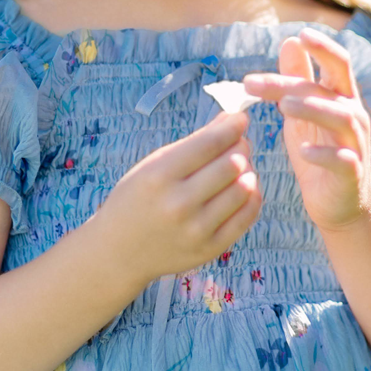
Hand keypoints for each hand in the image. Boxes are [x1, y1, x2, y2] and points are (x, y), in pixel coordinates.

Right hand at [97, 112, 261, 282]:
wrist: (119, 251)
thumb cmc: (136, 200)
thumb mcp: (152, 165)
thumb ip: (193, 143)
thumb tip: (230, 119)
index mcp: (158, 177)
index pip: (209, 144)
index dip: (231, 126)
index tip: (240, 119)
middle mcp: (178, 204)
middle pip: (231, 164)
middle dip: (241, 148)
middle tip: (239, 144)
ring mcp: (196, 229)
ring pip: (244, 188)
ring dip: (248, 172)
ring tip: (240, 168)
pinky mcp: (210, 248)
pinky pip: (247, 215)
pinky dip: (252, 196)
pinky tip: (244, 188)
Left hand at [243, 28, 370, 232]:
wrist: (338, 205)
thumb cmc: (319, 152)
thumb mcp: (303, 114)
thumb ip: (298, 79)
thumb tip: (290, 41)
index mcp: (341, 98)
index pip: (338, 63)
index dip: (323, 47)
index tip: (300, 34)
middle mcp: (353, 116)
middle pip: (331, 86)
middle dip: (294, 80)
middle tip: (252, 82)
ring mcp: (355, 144)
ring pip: (341, 118)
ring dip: (313, 109)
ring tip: (283, 107)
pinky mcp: (352, 173)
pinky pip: (343, 160)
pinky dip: (325, 154)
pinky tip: (305, 152)